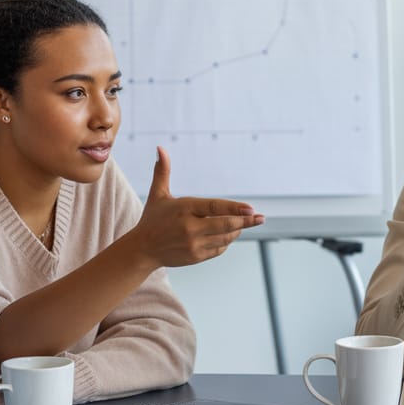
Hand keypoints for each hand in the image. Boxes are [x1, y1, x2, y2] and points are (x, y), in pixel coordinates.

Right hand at [130, 147, 264, 269]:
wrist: (143, 249)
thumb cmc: (153, 218)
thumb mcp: (158, 194)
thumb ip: (162, 171)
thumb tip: (160, 148)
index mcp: (184, 209)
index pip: (214, 207)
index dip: (234, 208)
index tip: (251, 208)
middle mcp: (190, 228)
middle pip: (226, 225)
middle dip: (246, 221)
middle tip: (260, 218)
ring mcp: (194, 244)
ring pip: (225, 237)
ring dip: (237, 230)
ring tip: (244, 223)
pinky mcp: (196, 257)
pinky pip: (219, 248)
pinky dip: (227, 241)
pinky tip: (229, 234)